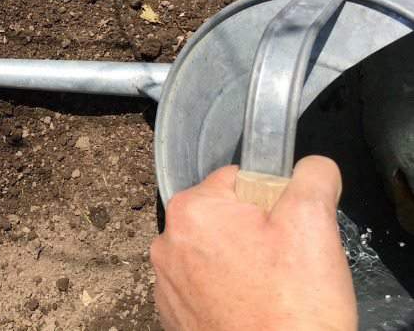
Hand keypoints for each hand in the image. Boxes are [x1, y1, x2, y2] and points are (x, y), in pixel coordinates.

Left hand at [151, 156, 356, 330]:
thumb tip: (312, 167)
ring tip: (267, 290)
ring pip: (214, 249)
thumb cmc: (291, 308)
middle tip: (281, 262)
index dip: (269, 199)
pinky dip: (225, 290)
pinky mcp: (173, 313)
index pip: (236, 179)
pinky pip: (203, 283)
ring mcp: (166, 281)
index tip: (284, 228)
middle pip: (222, 214)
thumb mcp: (314, 225)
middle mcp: (167, 242)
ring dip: (239, 261)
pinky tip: (250, 308)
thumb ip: (311, 178)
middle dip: (253, 231)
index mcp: (192, 210)